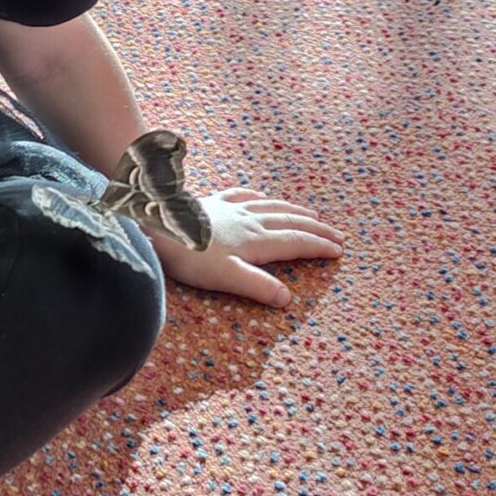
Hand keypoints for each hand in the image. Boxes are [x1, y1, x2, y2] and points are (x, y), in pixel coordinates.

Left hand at [146, 186, 343, 310]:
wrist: (156, 223)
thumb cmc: (189, 256)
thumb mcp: (226, 277)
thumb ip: (258, 286)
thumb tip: (287, 299)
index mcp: (256, 241)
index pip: (296, 242)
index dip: (319, 246)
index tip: (339, 250)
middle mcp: (249, 221)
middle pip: (291, 222)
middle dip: (316, 228)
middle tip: (338, 234)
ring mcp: (231, 209)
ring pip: (272, 207)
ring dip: (296, 211)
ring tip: (312, 214)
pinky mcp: (213, 203)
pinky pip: (245, 196)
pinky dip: (262, 197)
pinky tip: (264, 197)